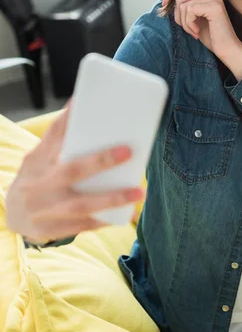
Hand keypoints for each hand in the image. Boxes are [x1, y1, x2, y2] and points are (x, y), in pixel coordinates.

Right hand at [5, 105, 143, 243]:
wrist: (12, 214)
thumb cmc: (37, 177)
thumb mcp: (40, 155)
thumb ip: (59, 135)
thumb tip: (78, 102)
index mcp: (38, 160)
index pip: (54, 137)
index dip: (71, 123)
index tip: (91, 107)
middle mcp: (39, 184)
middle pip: (72, 171)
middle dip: (101, 161)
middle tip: (128, 151)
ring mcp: (44, 209)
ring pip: (80, 204)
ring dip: (111, 198)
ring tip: (138, 191)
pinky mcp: (50, 230)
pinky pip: (82, 226)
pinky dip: (104, 220)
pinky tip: (126, 214)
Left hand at [163, 0, 241, 77]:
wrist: (226, 49)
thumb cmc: (211, 36)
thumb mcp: (193, 18)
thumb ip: (184, 6)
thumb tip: (166, 0)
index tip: (165, 5)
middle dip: (178, 15)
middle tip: (188, 28)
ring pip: (183, 4)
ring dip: (184, 22)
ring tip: (194, 31)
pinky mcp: (214, 5)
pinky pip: (189, 10)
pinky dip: (189, 24)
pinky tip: (197, 32)